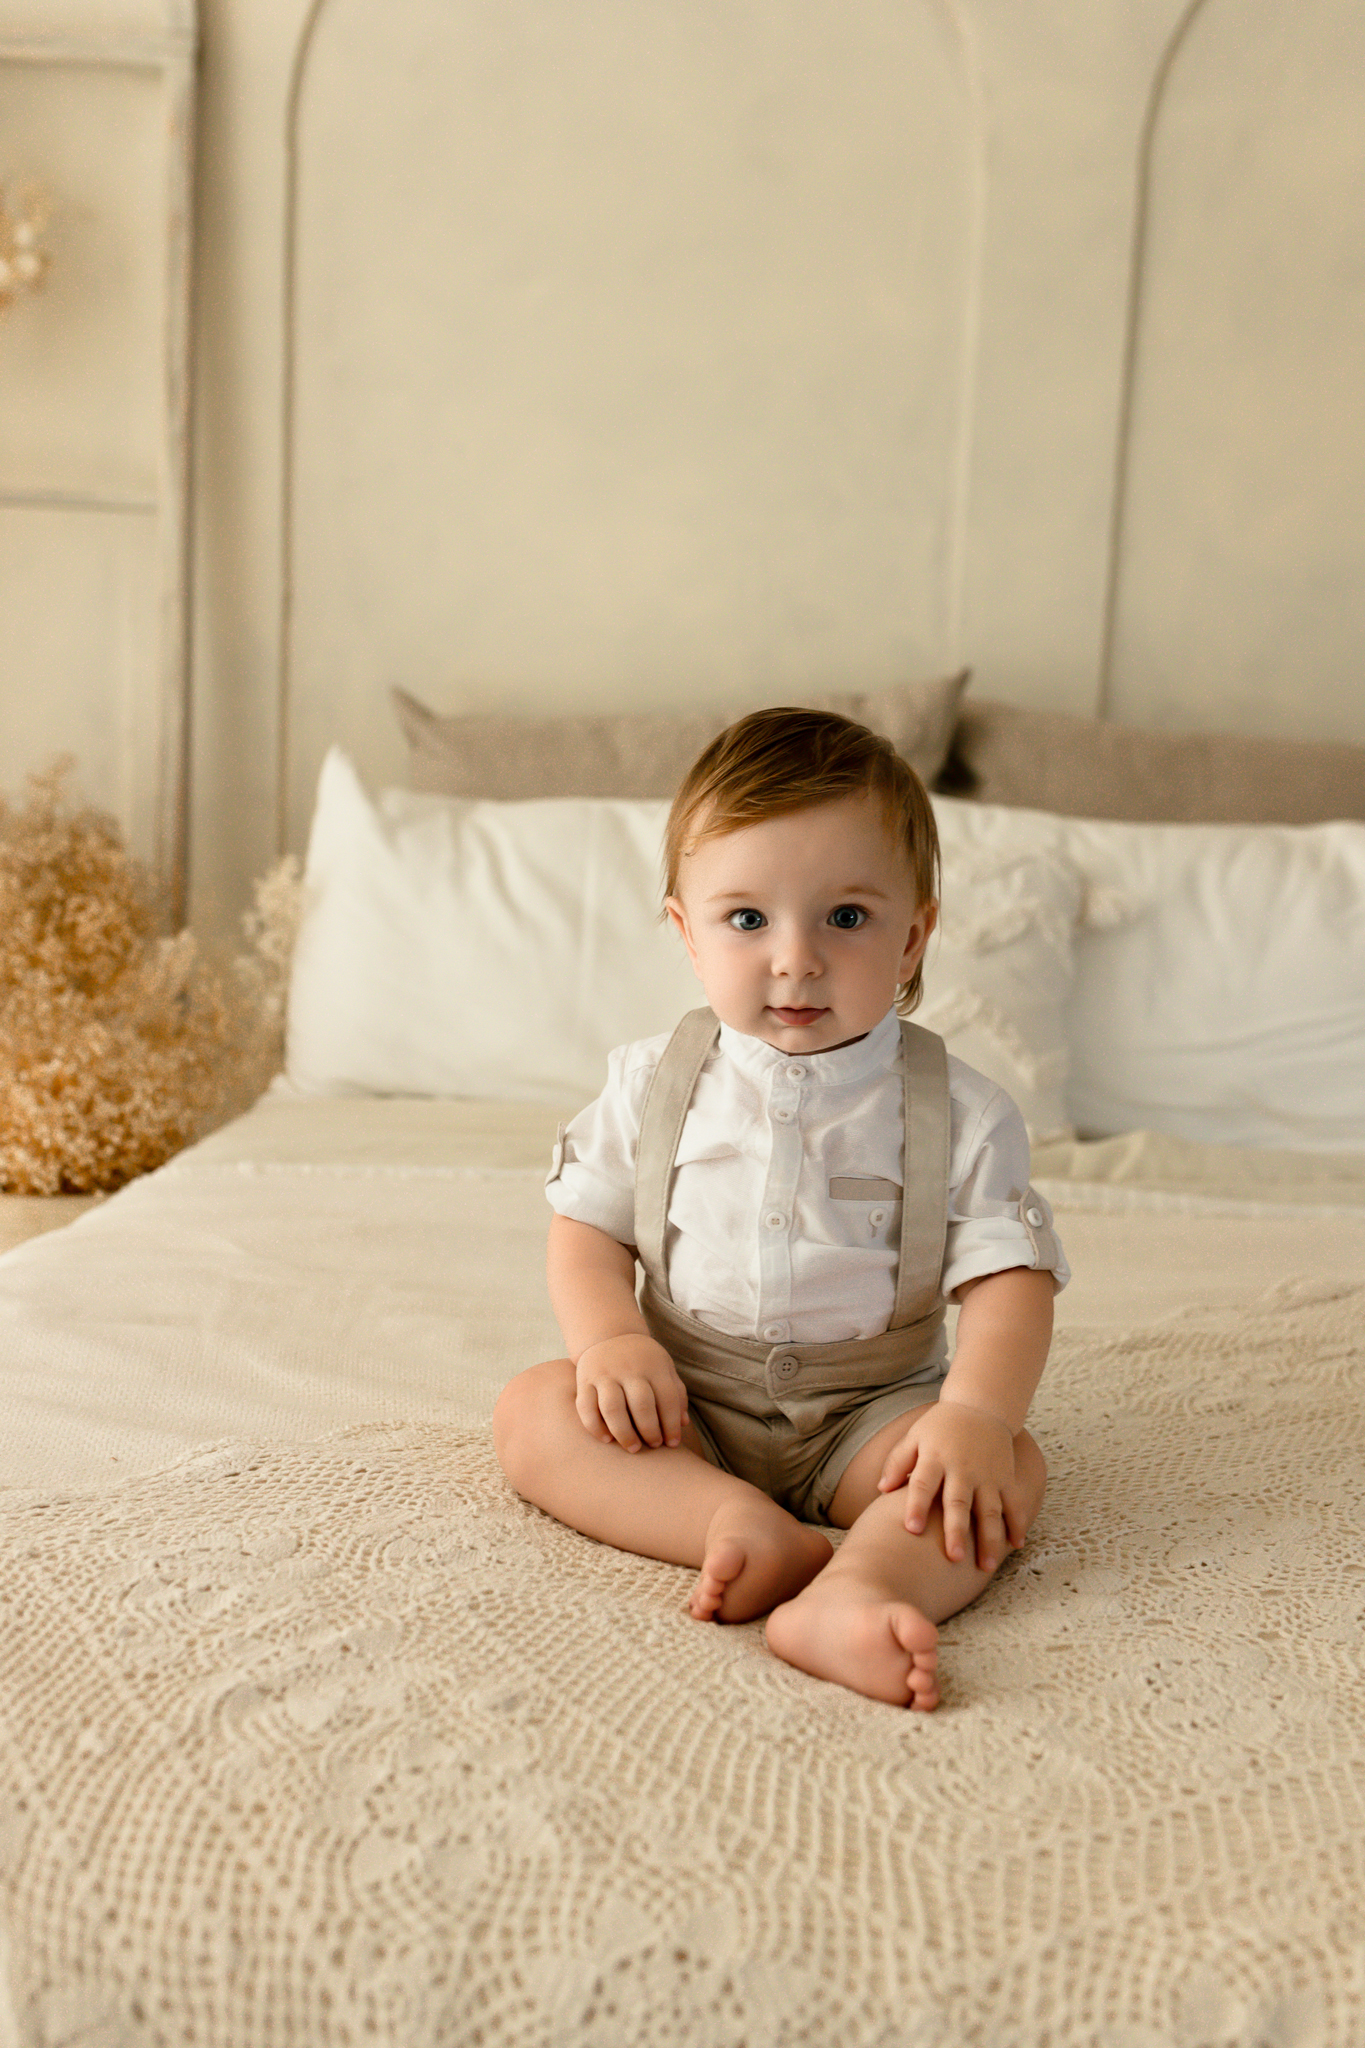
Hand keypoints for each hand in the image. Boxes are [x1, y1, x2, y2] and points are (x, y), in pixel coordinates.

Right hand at [575, 1333, 688, 1451]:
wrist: (609, 1335)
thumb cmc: (643, 1360)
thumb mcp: (664, 1368)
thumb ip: (676, 1393)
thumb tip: (684, 1423)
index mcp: (653, 1365)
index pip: (667, 1398)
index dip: (671, 1424)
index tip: (672, 1444)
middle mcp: (628, 1368)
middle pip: (641, 1405)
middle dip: (649, 1431)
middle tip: (653, 1445)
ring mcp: (604, 1374)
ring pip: (612, 1408)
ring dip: (624, 1433)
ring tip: (633, 1448)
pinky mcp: (584, 1381)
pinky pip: (586, 1408)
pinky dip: (595, 1427)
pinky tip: (607, 1440)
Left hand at [877, 1399, 1028, 1570]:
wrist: (980, 1406)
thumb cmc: (940, 1427)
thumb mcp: (915, 1436)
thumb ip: (897, 1462)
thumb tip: (880, 1489)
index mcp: (935, 1457)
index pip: (923, 1483)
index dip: (916, 1505)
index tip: (910, 1529)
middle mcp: (963, 1467)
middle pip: (958, 1502)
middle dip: (957, 1530)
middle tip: (954, 1558)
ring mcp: (987, 1474)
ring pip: (990, 1510)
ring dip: (989, 1538)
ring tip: (986, 1566)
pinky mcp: (1006, 1477)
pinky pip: (1014, 1502)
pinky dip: (1017, 1522)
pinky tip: (1016, 1545)